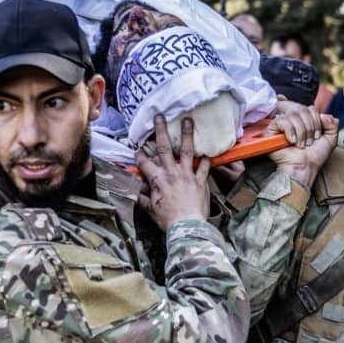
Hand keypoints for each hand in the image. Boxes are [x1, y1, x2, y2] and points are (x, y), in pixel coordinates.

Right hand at [137, 115, 209, 230]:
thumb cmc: (168, 220)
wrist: (188, 226)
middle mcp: (171, 172)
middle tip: (160, 115)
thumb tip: (136, 192)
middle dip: (161, 130)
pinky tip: (207, 153)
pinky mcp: (201, 181)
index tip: (138, 150)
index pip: (145, 163)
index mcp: (157, 179)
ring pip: (187, 150)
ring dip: (187, 134)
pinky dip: (206, 160)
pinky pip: (204, 167)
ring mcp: (187, 174)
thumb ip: (143, 199)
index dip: (140, 155)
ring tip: (188, 120)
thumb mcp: (150, 210)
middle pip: (164, 146)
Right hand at [267, 109, 338, 187]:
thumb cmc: (314, 157)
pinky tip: (291, 141)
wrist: (304, 167)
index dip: (316, 122)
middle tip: (309, 143)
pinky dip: (290, 131)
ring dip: (301, 132)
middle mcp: (293, 121)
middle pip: (303, 110)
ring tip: (300, 145)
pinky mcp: (271, 130)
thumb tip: (325, 115)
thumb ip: (333, 124)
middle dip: (309, 128)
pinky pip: (281, 120)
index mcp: (304, 121)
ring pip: (293, 115)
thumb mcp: (330, 139)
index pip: (311, 109)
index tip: (317, 137)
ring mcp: (281, 125)